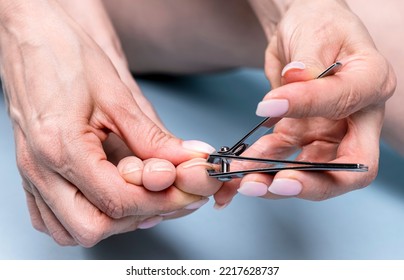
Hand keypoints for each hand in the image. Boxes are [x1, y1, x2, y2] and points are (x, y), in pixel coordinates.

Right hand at [0, 2, 213, 245]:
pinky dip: (86, 216)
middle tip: (166, 195)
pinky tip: (109, 197)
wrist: (34, 36)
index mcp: (60, 146)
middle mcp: (40, 168)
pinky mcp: (32, 173)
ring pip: (70, 230)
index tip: (185, 192)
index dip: (160, 201)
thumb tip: (185, 159)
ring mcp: (31, 174)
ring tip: (141, 195)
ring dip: (113, 221)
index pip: (117, 200)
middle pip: (91, 227)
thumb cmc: (67, 54)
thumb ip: (152, 136)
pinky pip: (52, 218)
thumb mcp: (118, 94)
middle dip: (138, 216)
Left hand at [214, 0, 395, 204]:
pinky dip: (259, 164)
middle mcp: (355, 117)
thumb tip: (295, 79)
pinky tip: (239, 168)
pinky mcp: (301, 133)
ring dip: (275, 180)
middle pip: (345, 168)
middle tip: (275, 184)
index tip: (271, 103)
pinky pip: (280, 155)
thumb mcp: (316, 33)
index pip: (349, 107)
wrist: (303, 29)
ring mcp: (327, 130)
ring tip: (244, 183)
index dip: (311, 108)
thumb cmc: (319, 24)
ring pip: (308, 170)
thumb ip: (309, 61)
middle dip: (309, 182)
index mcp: (370, 84)